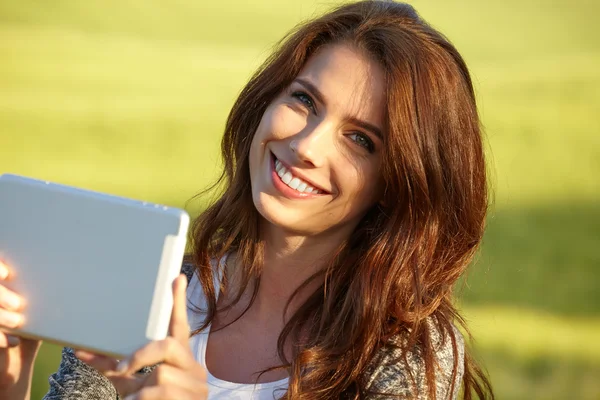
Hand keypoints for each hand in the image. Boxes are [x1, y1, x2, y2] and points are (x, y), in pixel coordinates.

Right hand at [0, 260, 41, 391]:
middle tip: (18, 304)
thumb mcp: (41, 308)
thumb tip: (71, 276)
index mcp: (4, 288)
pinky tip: (14, 342)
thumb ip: (47, 292)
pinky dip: (0, 337)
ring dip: (1, 316)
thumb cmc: (33, 328)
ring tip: (18, 323)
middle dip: (1, 294)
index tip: (8, 274)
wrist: (18, 361)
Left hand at [76, 274, 207, 398]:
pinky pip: (156, 396)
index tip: (176, 277)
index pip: (180, 327)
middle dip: (142, 355)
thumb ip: (117, 368)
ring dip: (139, 394)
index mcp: (181, 361)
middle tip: (123, 367)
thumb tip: (83, 351)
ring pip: (159, 378)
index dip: (178, 303)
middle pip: (168, 346)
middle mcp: (194, 369)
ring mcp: (196, 387)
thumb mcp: (133, 386)